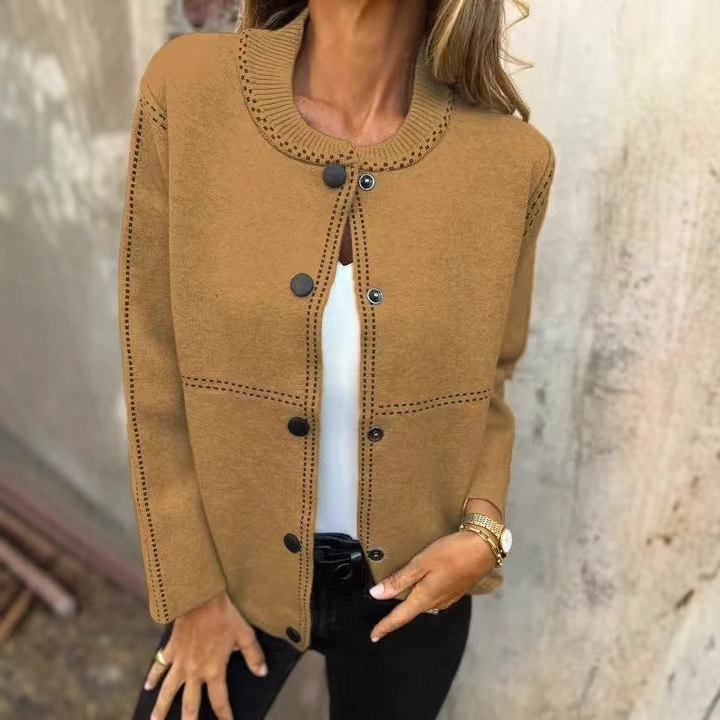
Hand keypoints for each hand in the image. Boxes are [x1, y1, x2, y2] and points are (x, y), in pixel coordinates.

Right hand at [144, 590, 266, 719]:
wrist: (200, 598)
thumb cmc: (224, 615)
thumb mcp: (245, 634)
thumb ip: (254, 656)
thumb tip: (262, 673)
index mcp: (214, 670)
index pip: (219, 701)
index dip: (224, 716)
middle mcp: (194, 671)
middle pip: (190, 704)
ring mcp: (180, 662)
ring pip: (168, 691)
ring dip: (161, 708)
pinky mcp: (171, 649)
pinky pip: (159, 666)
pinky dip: (153, 676)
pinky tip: (148, 686)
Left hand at [367, 530, 495, 641]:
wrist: (484, 548)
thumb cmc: (451, 553)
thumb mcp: (422, 563)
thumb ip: (400, 580)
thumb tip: (376, 594)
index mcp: (425, 598)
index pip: (400, 617)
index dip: (385, 626)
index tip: (373, 636)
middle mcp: (436, 602)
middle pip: (412, 610)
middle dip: (398, 613)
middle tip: (383, 616)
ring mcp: (448, 597)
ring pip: (423, 603)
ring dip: (411, 602)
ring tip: (400, 597)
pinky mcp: (456, 590)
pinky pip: (433, 597)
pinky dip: (422, 594)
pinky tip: (422, 586)